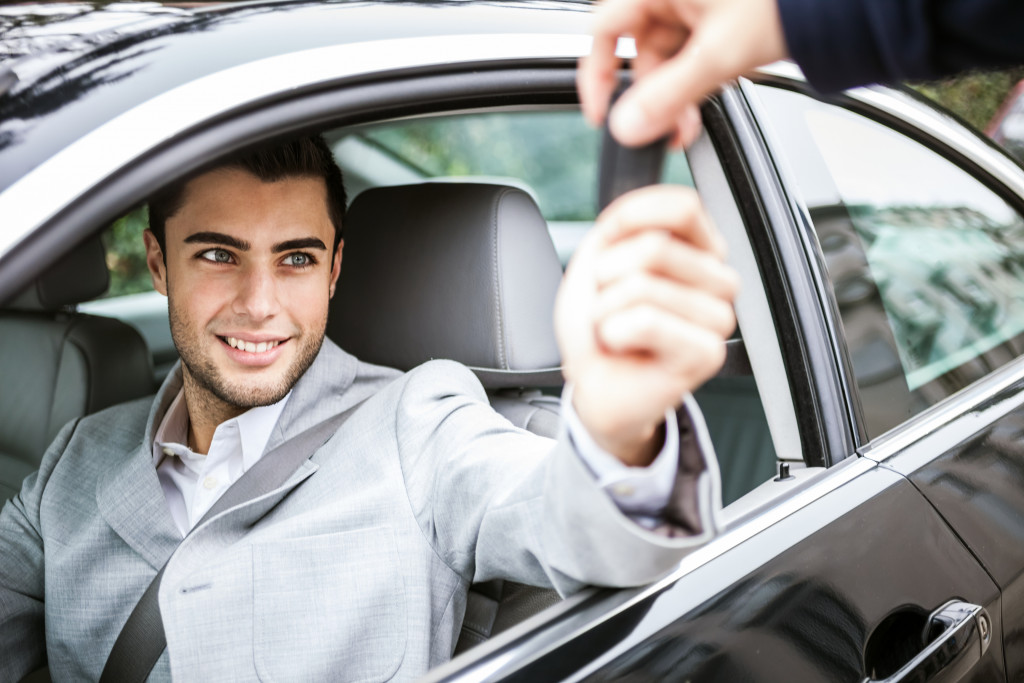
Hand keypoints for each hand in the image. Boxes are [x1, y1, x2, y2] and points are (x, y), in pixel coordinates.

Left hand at [555, 185, 737, 465]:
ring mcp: (719, 316)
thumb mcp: (596, 259)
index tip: (607, 243)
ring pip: (643, 286)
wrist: (596, 384)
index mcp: (699, 249)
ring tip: (616, 329)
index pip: (682, 206)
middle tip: (612, 305)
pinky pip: (646, 322)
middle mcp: (718, 279)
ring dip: (606, 311)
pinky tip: (623, 347)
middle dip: (607, 277)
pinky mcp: (709, 352)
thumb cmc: (601, 323)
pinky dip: (614, 334)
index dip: (632, 217)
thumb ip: (618, 228)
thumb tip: (631, 217)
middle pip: (654, 247)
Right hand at [578, 0, 787, 147]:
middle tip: (666, 128)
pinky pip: (691, 55)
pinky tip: (707, 98)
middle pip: (640, 51)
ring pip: (666, 58)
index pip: (605, 32)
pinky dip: (695, 81)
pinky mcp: (717, 19)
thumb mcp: (720, 53)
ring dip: (676, 94)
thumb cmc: (788, 1)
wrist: (839, 3)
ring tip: (691, 122)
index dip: (598, 76)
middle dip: (652, 95)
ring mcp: (695, 5)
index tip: (603, 114)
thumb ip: (668, 95)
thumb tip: (627, 126)